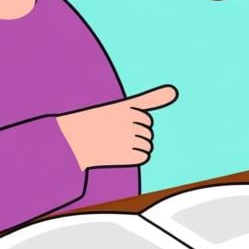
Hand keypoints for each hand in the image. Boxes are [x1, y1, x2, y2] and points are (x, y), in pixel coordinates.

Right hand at [57, 85, 178, 168]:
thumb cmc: (101, 121)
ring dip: (135, 147)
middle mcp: (130, 123)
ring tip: (115, 144)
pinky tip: (120, 154)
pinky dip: (135, 157)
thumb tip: (174, 91)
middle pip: (148, 133)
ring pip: (148, 145)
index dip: (133, 123)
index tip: (116, 124)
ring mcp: (129, 140)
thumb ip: (151, 98)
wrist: (74, 142)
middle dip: (134, 135)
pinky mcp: (128, 155)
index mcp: (128, 109)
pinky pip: (144, 157)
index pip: (146, 119)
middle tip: (112, 135)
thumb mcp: (126, 106)